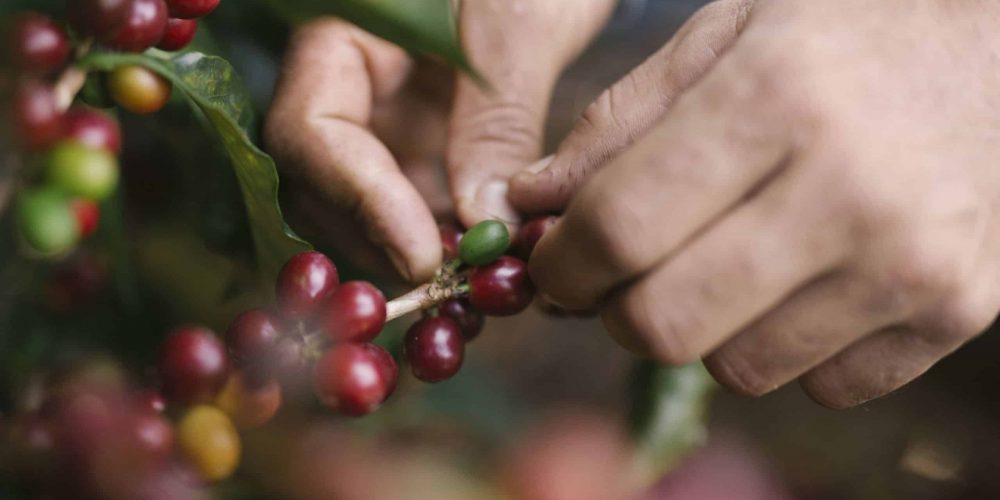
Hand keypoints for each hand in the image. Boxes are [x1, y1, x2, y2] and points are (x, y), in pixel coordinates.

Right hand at [265, 0, 615, 282]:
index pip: (311, 131)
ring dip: (410, 256)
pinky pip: (412, 208)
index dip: (360, 201)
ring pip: (363, 210)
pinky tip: (481, 268)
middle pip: (324, 185)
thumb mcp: (518, 27)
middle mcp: (349, 89)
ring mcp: (383, 123)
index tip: (423, 257)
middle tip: (452, 289)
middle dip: (381, 243)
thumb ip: (497, 121)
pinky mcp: (420, 149)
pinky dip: (441, 244)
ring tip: (472, 289)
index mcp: (342, 39)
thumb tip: (482, 226)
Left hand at [511, 0, 999, 407]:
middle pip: (664, 323)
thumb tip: (527, 206)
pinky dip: (786, 345)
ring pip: (737, 369)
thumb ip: (616, 125)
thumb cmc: (848, 31)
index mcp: (775, 99)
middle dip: (616, 311)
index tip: (552, 262)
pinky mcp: (956, 312)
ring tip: (726, 260)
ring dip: (704, 328)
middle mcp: (848, 191)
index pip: (620, 228)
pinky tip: (802, 280)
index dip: (560, 262)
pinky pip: (819, 385)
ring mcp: (911, 263)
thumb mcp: (723, 36)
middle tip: (622, 276)